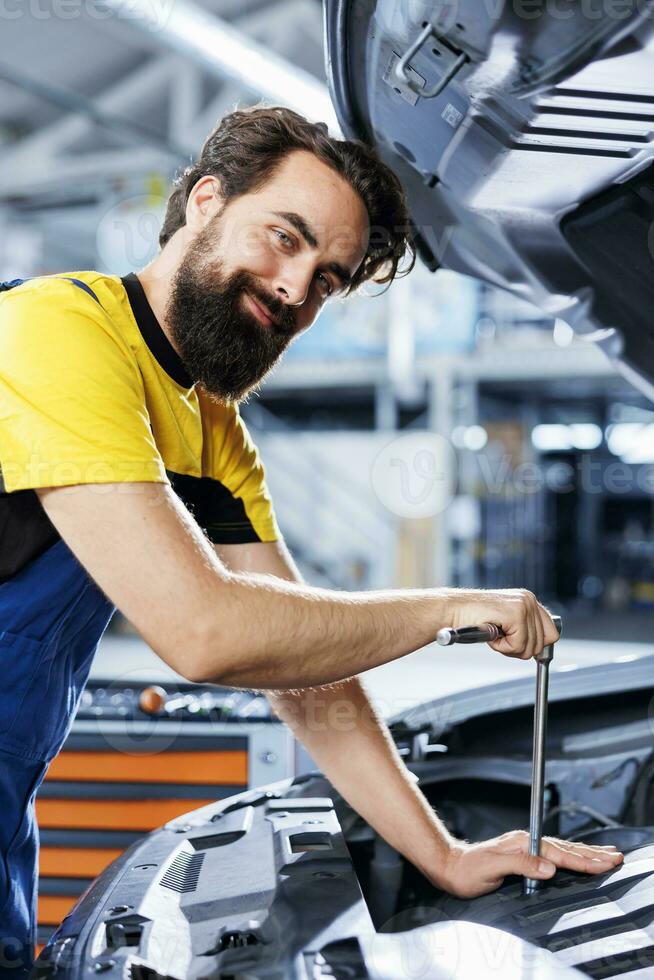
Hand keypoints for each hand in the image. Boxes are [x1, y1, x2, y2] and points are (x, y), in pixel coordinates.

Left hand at [435, 830, 623, 898]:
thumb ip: (521, 865)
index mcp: (523, 843)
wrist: (450, 868)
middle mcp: (527, 842)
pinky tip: (578, 858)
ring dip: (586, 853)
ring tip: (606, 854)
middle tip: (617, 857)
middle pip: (566, 848)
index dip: (583, 860)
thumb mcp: (492, 868)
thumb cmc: (468, 871)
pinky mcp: (524, 856)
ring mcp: (526, 848)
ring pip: (563, 850)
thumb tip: (550, 867)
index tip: (603, 863)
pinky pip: (555, 855)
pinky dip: (571, 857)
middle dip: (593, 854)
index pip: (559, 853)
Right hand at [447, 587, 558, 659]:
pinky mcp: (515, 613)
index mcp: (529, 600)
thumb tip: (540, 649)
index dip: (537, 645)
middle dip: (520, 649)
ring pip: (530, 647)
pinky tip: (491, 634)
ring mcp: (524, 605)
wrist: (453, 609)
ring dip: (508, 648)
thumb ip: (524, 629)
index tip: (522, 647)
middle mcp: (529, 599)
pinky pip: (518, 645)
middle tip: (501, 640)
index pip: (551, 632)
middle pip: (543, 644)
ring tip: (494, 634)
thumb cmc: (474, 617)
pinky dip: (502, 647)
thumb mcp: (506, 622)